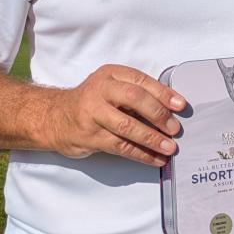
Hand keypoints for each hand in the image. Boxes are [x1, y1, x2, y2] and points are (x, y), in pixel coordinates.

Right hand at [44, 65, 185, 165]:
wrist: (53, 117)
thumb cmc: (92, 101)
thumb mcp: (111, 87)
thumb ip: (137, 92)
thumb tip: (171, 108)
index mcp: (111, 75)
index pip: (141, 82)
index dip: (163, 93)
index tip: (180, 105)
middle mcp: (100, 91)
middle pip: (134, 100)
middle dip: (158, 115)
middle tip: (175, 128)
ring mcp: (92, 114)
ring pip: (127, 127)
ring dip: (152, 139)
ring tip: (169, 147)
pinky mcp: (89, 136)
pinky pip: (120, 146)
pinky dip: (141, 154)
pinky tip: (155, 159)